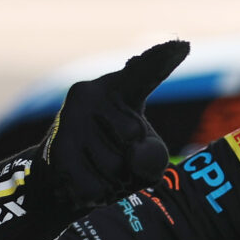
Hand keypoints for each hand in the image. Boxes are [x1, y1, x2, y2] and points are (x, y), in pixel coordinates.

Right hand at [40, 39, 187, 210]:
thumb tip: (134, 157)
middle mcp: (90, 94)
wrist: (60, 182)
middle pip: (134, 135)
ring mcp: (70, 119)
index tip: (181, 45)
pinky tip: (85, 182)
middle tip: (112, 157)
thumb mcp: (148, 156)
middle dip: (131, 159)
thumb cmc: (115, 160)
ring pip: (115, 164)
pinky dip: (98, 194)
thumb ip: (154, 156)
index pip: (145, 73)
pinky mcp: (57, 149)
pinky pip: (95, 185)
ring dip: (114, 180)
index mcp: (119, 89)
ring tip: (97, 169)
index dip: (161, 59)